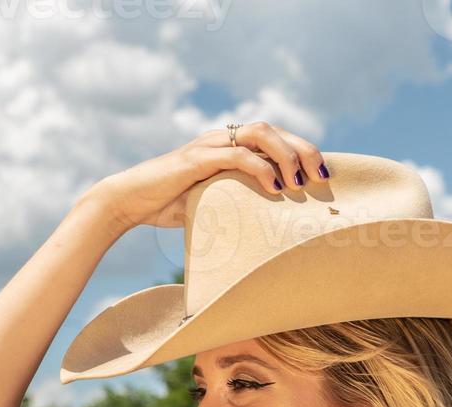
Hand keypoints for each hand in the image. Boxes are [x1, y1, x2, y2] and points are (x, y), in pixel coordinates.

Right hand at [91, 123, 329, 230]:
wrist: (129, 202)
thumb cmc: (168, 206)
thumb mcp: (211, 204)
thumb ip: (236, 204)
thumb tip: (267, 230)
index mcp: (227, 147)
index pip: (273, 138)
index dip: (301, 151)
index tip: (322, 175)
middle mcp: (221, 140)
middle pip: (273, 130)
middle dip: (303, 149)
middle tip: (322, 176)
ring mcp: (209, 146)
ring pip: (259, 134)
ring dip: (286, 155)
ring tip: (299, 182)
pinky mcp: (197, 159)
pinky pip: (236, 155)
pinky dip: (260, 169)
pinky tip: (274, 188)